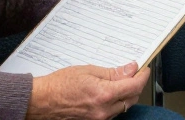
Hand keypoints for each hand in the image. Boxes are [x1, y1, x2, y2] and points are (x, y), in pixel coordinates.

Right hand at [26, 62, 148, 119]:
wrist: (41, 101)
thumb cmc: (59, 85)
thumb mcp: (88, 71)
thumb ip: (112, 72)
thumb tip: (130, 69)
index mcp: (104, 95)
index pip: (134, 86)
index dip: (142, 76)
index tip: (143, 69)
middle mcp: (103, 111)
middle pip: (131, 98)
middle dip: (135, 85)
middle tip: (133, 73)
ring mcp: (98, 119)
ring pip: (123, 107)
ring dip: (125, 95)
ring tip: (120, 81)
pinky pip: (112, 113)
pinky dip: (115, 102)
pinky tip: (109, 93)